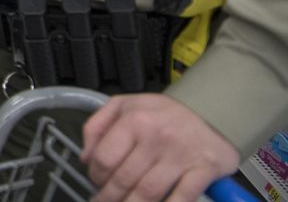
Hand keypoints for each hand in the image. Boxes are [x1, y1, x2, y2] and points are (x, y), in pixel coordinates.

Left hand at [81, 94, 239, 201]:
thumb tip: (85, 158)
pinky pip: (182, 198)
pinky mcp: (203, 170)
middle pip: (124, 179)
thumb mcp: (124, 105)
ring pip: (148, 193)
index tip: (96, 182)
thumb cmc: (163, 112)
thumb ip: (97, 126)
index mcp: (134, 120)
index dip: (96, 176)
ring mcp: (181, 155)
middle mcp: (156, 137)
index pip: (105, 158)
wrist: (213, 110)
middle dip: (110, 197)